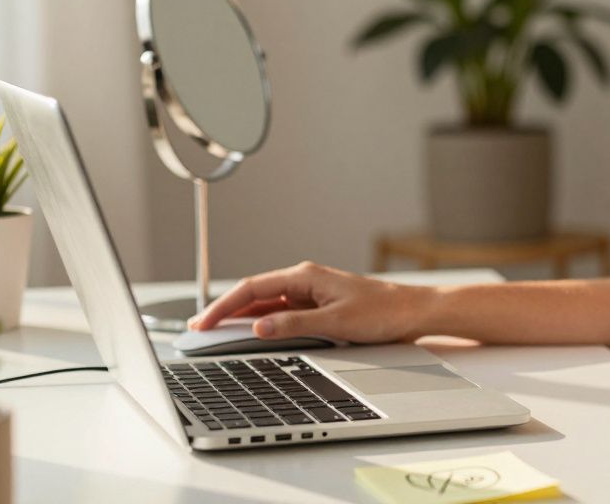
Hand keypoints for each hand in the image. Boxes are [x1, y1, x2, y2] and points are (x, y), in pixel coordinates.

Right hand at [187, 261, 431, 343]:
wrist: (412, 312)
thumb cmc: (382, 311)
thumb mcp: (335, 322)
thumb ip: (294, 324)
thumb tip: (259, 326)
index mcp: (305, 276)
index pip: (252, 287)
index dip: (223, 306)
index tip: (202, 321)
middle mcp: (305, 281)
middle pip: (254, 294)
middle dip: (224, 310)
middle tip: (197, 328)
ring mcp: (311, 293)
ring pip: (266, 304)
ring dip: (241, 316)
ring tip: (215, 332)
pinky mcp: (318, 306)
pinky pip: (282, 312)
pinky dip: (263, 322)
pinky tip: (251, 333)